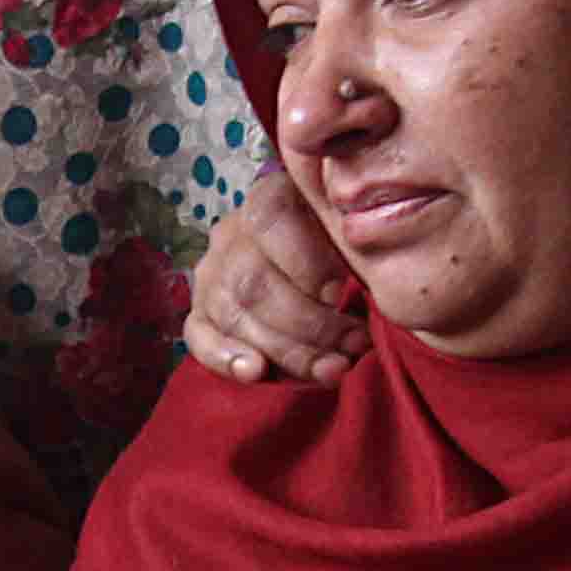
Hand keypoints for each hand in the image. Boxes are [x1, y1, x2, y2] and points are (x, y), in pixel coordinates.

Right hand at [182, 166, 370, 384]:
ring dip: (286, 349)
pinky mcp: (200, 313)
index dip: (305, 260)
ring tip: (332, 369)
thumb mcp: (353, 235)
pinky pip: (199, 336)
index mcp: (270, 197)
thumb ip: (356, 244)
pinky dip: (225, 357)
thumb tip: (372, 276)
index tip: (340, 295)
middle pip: (255, 279)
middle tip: (354, 344)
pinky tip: (255, 372)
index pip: (271, 217)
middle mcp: (233, 232)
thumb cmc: (345, 253)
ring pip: (234, 312)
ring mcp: (211, 274)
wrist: (316, 274)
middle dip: (310, 323)